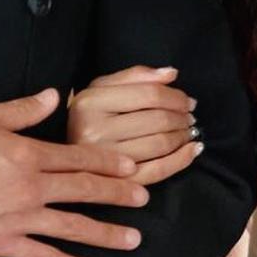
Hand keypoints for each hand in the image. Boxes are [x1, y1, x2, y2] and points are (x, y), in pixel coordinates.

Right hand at [0, 85, 149, 256]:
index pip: (79, 156)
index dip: (110, 161)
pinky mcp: (3, 245)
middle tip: (145, 199)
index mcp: (27, 153)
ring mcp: (19, 219)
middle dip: (119, 195)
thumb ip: (23, 110)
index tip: (133, 166)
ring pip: (73, 227)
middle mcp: (31, 187)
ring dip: (107, 233)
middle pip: (85, 190)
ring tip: (134, 239)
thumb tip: (55, 96)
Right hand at [68, 63, 203, 188]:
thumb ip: (136, 76)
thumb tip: (172, 74)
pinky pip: (158, 171)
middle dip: (181, 118)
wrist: (63, 154)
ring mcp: (106, 161)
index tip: (188, 101)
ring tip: (188, 131)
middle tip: (190, 118)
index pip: (148, 95)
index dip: (176, 97)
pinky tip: (193, 150)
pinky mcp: (117, 183)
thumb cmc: (88, 116)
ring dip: (183, 137)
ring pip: (160, 145)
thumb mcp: (102, 88)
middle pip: (157, 120)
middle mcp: (95, 132)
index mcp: (90, 103)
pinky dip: (181, 160)